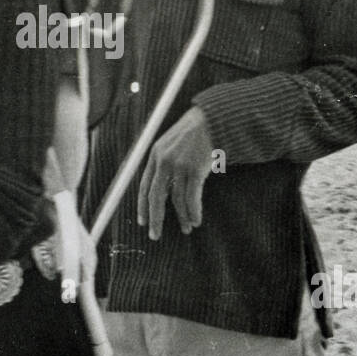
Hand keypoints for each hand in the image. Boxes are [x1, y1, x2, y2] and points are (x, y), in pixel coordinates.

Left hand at [137, 106, 213, 239]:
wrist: (213, 119)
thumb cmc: (194, 133)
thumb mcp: (171, 144)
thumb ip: (164, 162)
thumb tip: (161, 188)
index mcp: (155, 155)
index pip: (144, 186)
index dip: (142, 206)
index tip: (143, 221)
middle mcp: (164, 160)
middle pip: (155, 196)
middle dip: (155, 219)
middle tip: (155, 235)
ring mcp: (180, 165)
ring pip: (176, 199)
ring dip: (182, 217)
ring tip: (187, 228)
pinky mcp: (196, 169)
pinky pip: (192, 197)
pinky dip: (194, 211)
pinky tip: (196, 221)